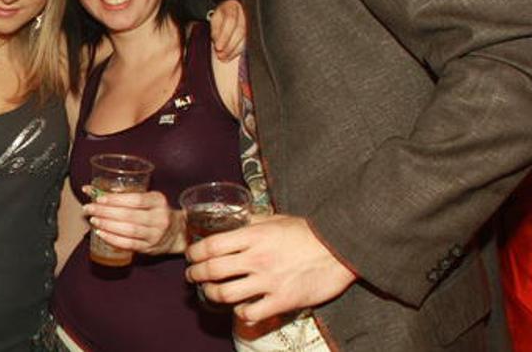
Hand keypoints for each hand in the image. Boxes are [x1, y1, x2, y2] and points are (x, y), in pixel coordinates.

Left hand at [83, 187, 185, 254]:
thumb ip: (125, 195)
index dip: (116, 199)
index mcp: (158, 200)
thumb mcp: (148, 199)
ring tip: (93, 220)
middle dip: (106, 212)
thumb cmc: (155, 211)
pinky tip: (101, 233)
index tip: (99, 198)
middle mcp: (159, 217)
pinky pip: (128, 244)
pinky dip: (112, 238)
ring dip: (107, 225)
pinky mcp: (149, 248)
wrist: (176, 233)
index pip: (136, 200)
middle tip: (89, 208)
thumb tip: (89, 189)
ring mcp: (155, 234)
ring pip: (128, 230)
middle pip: (129, 215)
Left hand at [185, 214, 356, 322]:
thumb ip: (254, 220)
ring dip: (211, 294)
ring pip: (225, 294)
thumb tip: (236, 218)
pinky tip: (240, 309)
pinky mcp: (281, 301)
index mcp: (254, 235)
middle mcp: (257, 258)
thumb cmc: (309, 232)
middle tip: (191, 276)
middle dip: (195, 274)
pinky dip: (240, 313)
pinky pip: (250, 313)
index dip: (195, 252)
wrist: (340, 249)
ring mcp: (268, 281)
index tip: (191, 255)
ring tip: (209, 292)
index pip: (212, 245)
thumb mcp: (277, 218)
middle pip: (212, 270)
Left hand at [209, 0, 245, 60]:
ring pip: (244, 38)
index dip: (224, 35)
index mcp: (233, 7)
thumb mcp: (215, 19)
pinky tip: (230, 57)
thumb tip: (218, 44)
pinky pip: (246, 43)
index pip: (230, 21)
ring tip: (223, 58)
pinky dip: (237, 51)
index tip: (218, 47)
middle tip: (220, 55)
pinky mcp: (252, 32)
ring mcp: (250, 22)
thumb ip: (216, 30)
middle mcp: (244, 13)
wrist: (231, 11)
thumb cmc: (222, 15)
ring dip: (233, 51)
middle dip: (229, 45)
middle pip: (239, 31)